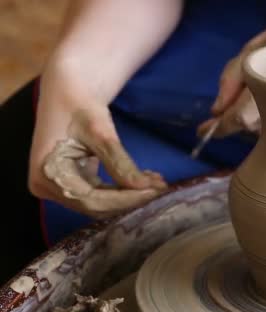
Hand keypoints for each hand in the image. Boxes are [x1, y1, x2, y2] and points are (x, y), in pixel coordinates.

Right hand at [29, 101, 166, 218]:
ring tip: (155, 183)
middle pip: (94, 205)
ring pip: (99, 203)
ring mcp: (57, 187)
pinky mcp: (70, 184)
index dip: (124, 199)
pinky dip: (121, 190)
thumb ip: (119, 162)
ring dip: (128, 196)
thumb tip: (145, 188)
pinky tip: (143, 181)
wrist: (67, 92)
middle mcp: (47, 186)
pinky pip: (98, 195)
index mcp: (46, 174)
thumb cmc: (79, 105)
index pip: (90, 199)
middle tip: (159, 188)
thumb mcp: (100, 132)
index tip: (153, 192)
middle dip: (129, 198)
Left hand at [197, 1, 265, 137]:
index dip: (217, 128)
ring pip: (264, 129)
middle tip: (241, 90)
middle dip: (236, 115)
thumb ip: (233, 76)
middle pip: (248, 127)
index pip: (238, 120)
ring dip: (253, 115)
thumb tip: (216, 110)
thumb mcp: (258, 47)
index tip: (202, 131)